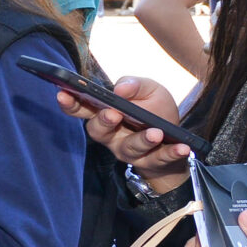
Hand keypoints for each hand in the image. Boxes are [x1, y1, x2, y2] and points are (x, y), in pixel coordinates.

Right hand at [57, 75, 192, 185]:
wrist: (177, 140)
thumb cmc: (155, 111)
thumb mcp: (150, 90)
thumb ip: (135, 84)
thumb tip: (121, 88)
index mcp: (106, 114)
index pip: (82, 109)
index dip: (70, 103)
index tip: (63, 93)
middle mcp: (112, 135)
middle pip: (98, 131)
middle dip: (103, 122)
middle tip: (113, 114)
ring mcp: (129, 151)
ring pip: (128, 148)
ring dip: (141, 140)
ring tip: (156, 133)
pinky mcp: (151, 162)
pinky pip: (159, 159)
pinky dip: (171, 153)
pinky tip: (182, 148)